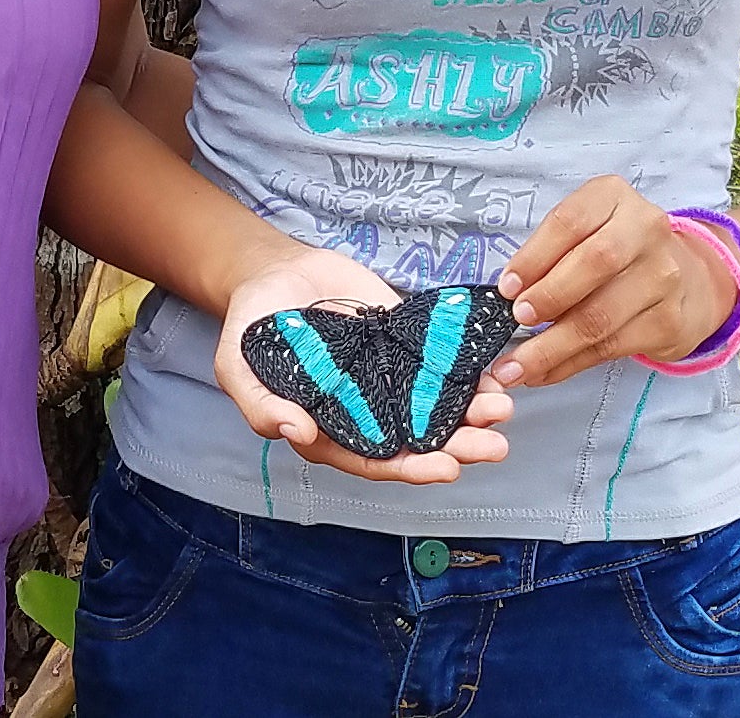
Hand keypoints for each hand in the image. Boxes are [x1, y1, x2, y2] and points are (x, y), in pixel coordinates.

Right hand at [215, 243, 512, 485]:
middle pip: (419, 439)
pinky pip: (439, 360)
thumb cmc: (250, 326)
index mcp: (330, 429)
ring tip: (502, 407)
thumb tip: (297, 433)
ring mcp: (389, 376)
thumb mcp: (238, 366)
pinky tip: (491, 370)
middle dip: (460, 444)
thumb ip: (262, 404)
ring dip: (471, 410)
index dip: (411, 467)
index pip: (376, 459)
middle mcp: (367, 410)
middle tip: (495, 444)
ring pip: (436, 404)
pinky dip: (465, 368)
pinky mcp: (403, 341)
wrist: (271, 271)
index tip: (447, 467)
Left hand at [492, 177, 737, 388]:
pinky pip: (610, 348)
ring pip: (601, 317)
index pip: (570, 221)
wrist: (687, 277)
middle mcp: (646, 231)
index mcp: (613, 197)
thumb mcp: (584, 229)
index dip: (534, 256)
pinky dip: (569, 364)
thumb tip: (510, 292)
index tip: (507, 287)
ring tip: (516, 366)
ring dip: (551, 347)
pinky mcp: (668, 322)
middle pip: (594, 264)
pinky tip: (543, 372)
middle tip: (516, 319)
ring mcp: (664, 278)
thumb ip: (550, 251)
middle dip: (549, 296)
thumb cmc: (615, 247)